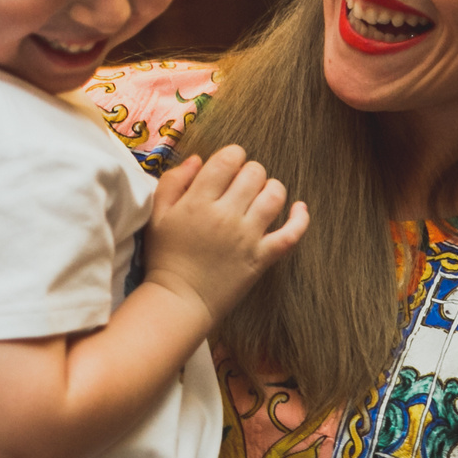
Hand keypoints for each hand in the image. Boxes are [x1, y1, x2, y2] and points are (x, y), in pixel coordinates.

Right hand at [143, 145, 309, 326]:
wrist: (179, 301)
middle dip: (249, 172)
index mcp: (198, 202)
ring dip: (271, 189)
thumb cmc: (166, 257)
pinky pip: (292, 233)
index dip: (231, 156)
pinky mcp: (263, 258)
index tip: (226, 167)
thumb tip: (198, 159)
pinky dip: (300, 218)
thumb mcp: (157, 215)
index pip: (228, 159)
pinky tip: (298, 208)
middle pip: (254, 173)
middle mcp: (226, 216)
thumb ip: (173, 181)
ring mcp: (248, 237)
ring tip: (260, 196)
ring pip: (275, 195)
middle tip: (239, 186)